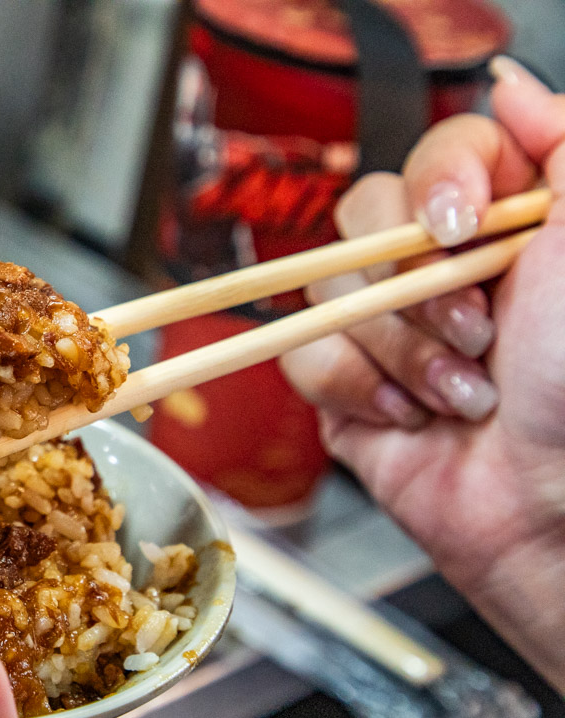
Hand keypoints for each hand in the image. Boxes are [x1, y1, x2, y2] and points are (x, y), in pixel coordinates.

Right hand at [280, 56, 564, 693]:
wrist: (548, 507)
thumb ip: (560, 149)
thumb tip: (512, 85)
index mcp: (500, 224)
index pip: (437, 153)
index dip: (437, 183)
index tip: (461, 227)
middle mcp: (436, 268)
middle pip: (363, 215)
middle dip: (413, 283)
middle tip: (475, 328)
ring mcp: (382, 326)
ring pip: (325, 287)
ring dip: (395, 347)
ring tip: (459, 392)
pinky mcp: (341, 385)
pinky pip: (302, 354)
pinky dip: (354, 386)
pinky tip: (410, 415)